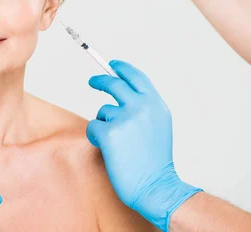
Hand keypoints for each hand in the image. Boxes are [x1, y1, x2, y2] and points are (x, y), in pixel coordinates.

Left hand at [86, 60, 201, 230]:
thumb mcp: (158, 126)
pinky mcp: (109, 132)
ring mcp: (125, 118)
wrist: (156, 187)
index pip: (136, 77)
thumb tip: (123, 91)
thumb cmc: (155, 162)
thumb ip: (144, 107)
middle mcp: (142, 107)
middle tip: (92, 81)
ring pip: (102, 111)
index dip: (122, 68)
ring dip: (104, 124)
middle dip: (100, 81)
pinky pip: (92, 127)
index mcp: (156, 105)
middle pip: (113, 83)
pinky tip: (110, 151)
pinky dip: (96, 138)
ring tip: (118, 145)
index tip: (112, 65)